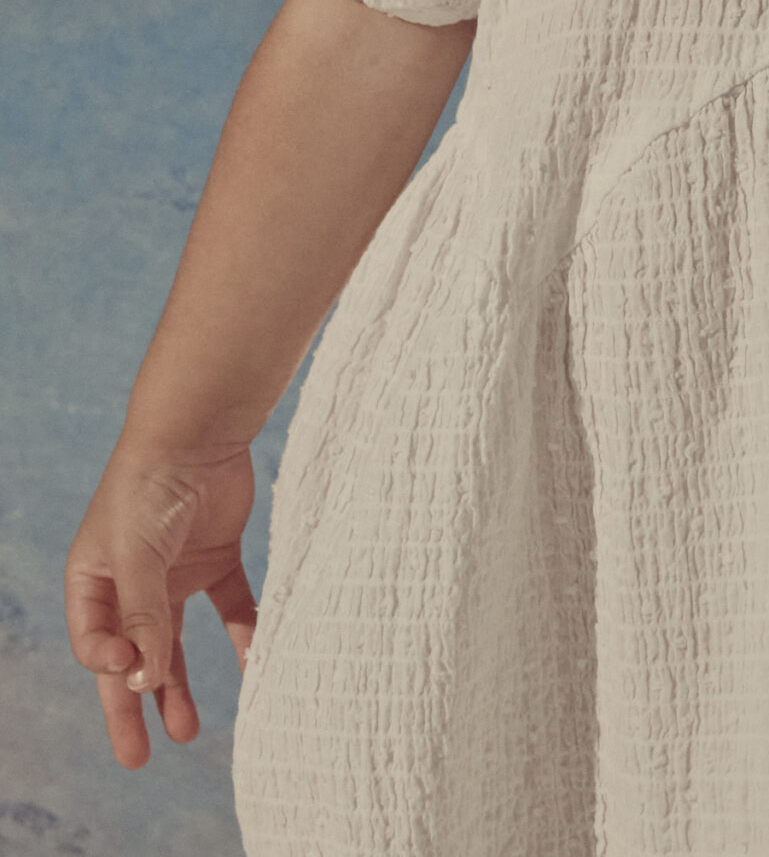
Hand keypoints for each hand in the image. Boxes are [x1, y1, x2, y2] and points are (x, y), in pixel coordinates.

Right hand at [65, 437, 257, 768]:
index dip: (110, 669)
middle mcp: (132, 581)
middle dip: (132, 705)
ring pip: (175, 642)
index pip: (95, 644)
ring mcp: (175, 571)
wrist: (200, 427)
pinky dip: (244, 634)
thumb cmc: (150, 487)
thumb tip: (144, 681)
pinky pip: (231, 607)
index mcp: (94, 580)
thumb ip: (142, 617)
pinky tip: (256, 663)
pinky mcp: (218, 557)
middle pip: (130, 655)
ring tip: (189, 731)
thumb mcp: (136, 556)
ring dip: (180, 684)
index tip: (131, 675)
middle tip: (140, 758)